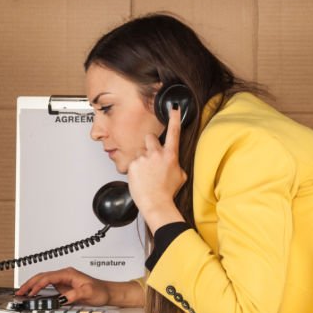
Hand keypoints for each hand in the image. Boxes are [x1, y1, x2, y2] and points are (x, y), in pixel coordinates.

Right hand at [15, 267, 114, 306]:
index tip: (31, 292)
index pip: (48, 277)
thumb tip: (60, 299)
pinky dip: (38, 289)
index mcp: (68, 273)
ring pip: (43, 280)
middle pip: (42, 277)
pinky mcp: (63, 287)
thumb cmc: (101, 290)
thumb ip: (74, 295)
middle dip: (29, 284)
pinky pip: (47, 286)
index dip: (38, 285)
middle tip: (20, 292)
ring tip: (22, 292)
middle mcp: (64, 275)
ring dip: (32, 286)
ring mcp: (63, 281)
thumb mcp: (88, 292)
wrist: (108, 292)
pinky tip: (33, 294)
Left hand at [128, 104, 187, 231]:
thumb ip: (175, 164)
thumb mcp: (180, 176)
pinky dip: (135, 169)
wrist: (156, 203)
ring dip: (141, 159)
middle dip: (149, 144)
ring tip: (146, 173)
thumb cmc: (167, 192)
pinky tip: (140, 178)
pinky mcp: (133, 165)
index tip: (174, 109)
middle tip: (151, 157)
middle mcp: (157, 154)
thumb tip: (172, 161)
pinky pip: (133, 162)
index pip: (174, 132)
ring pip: (140, 151)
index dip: (174, 118)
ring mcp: (144, 158)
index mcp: (170, 155)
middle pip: (150, 137)